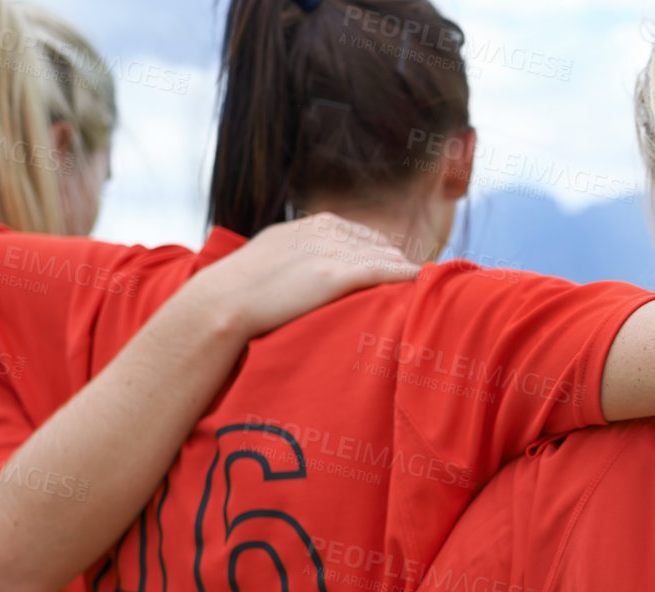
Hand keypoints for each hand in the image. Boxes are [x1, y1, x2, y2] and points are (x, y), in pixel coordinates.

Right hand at [184, 212, 420, 340]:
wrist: (222, 303)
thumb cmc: (244, 290)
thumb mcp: (276, 257)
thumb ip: (302, 256)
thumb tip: (316, 272)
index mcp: (314, 224)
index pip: (364, 237)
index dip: (383, 257)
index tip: (397, 274)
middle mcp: (326, 231)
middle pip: (381, 246)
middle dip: (398, 266)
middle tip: (418, 287)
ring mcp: (332, 250)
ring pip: (387, 258)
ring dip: (407, 274)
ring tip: (432, 288)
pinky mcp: (336, 274)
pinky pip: (386, 272)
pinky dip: (408, 277)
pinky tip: (425, 284)